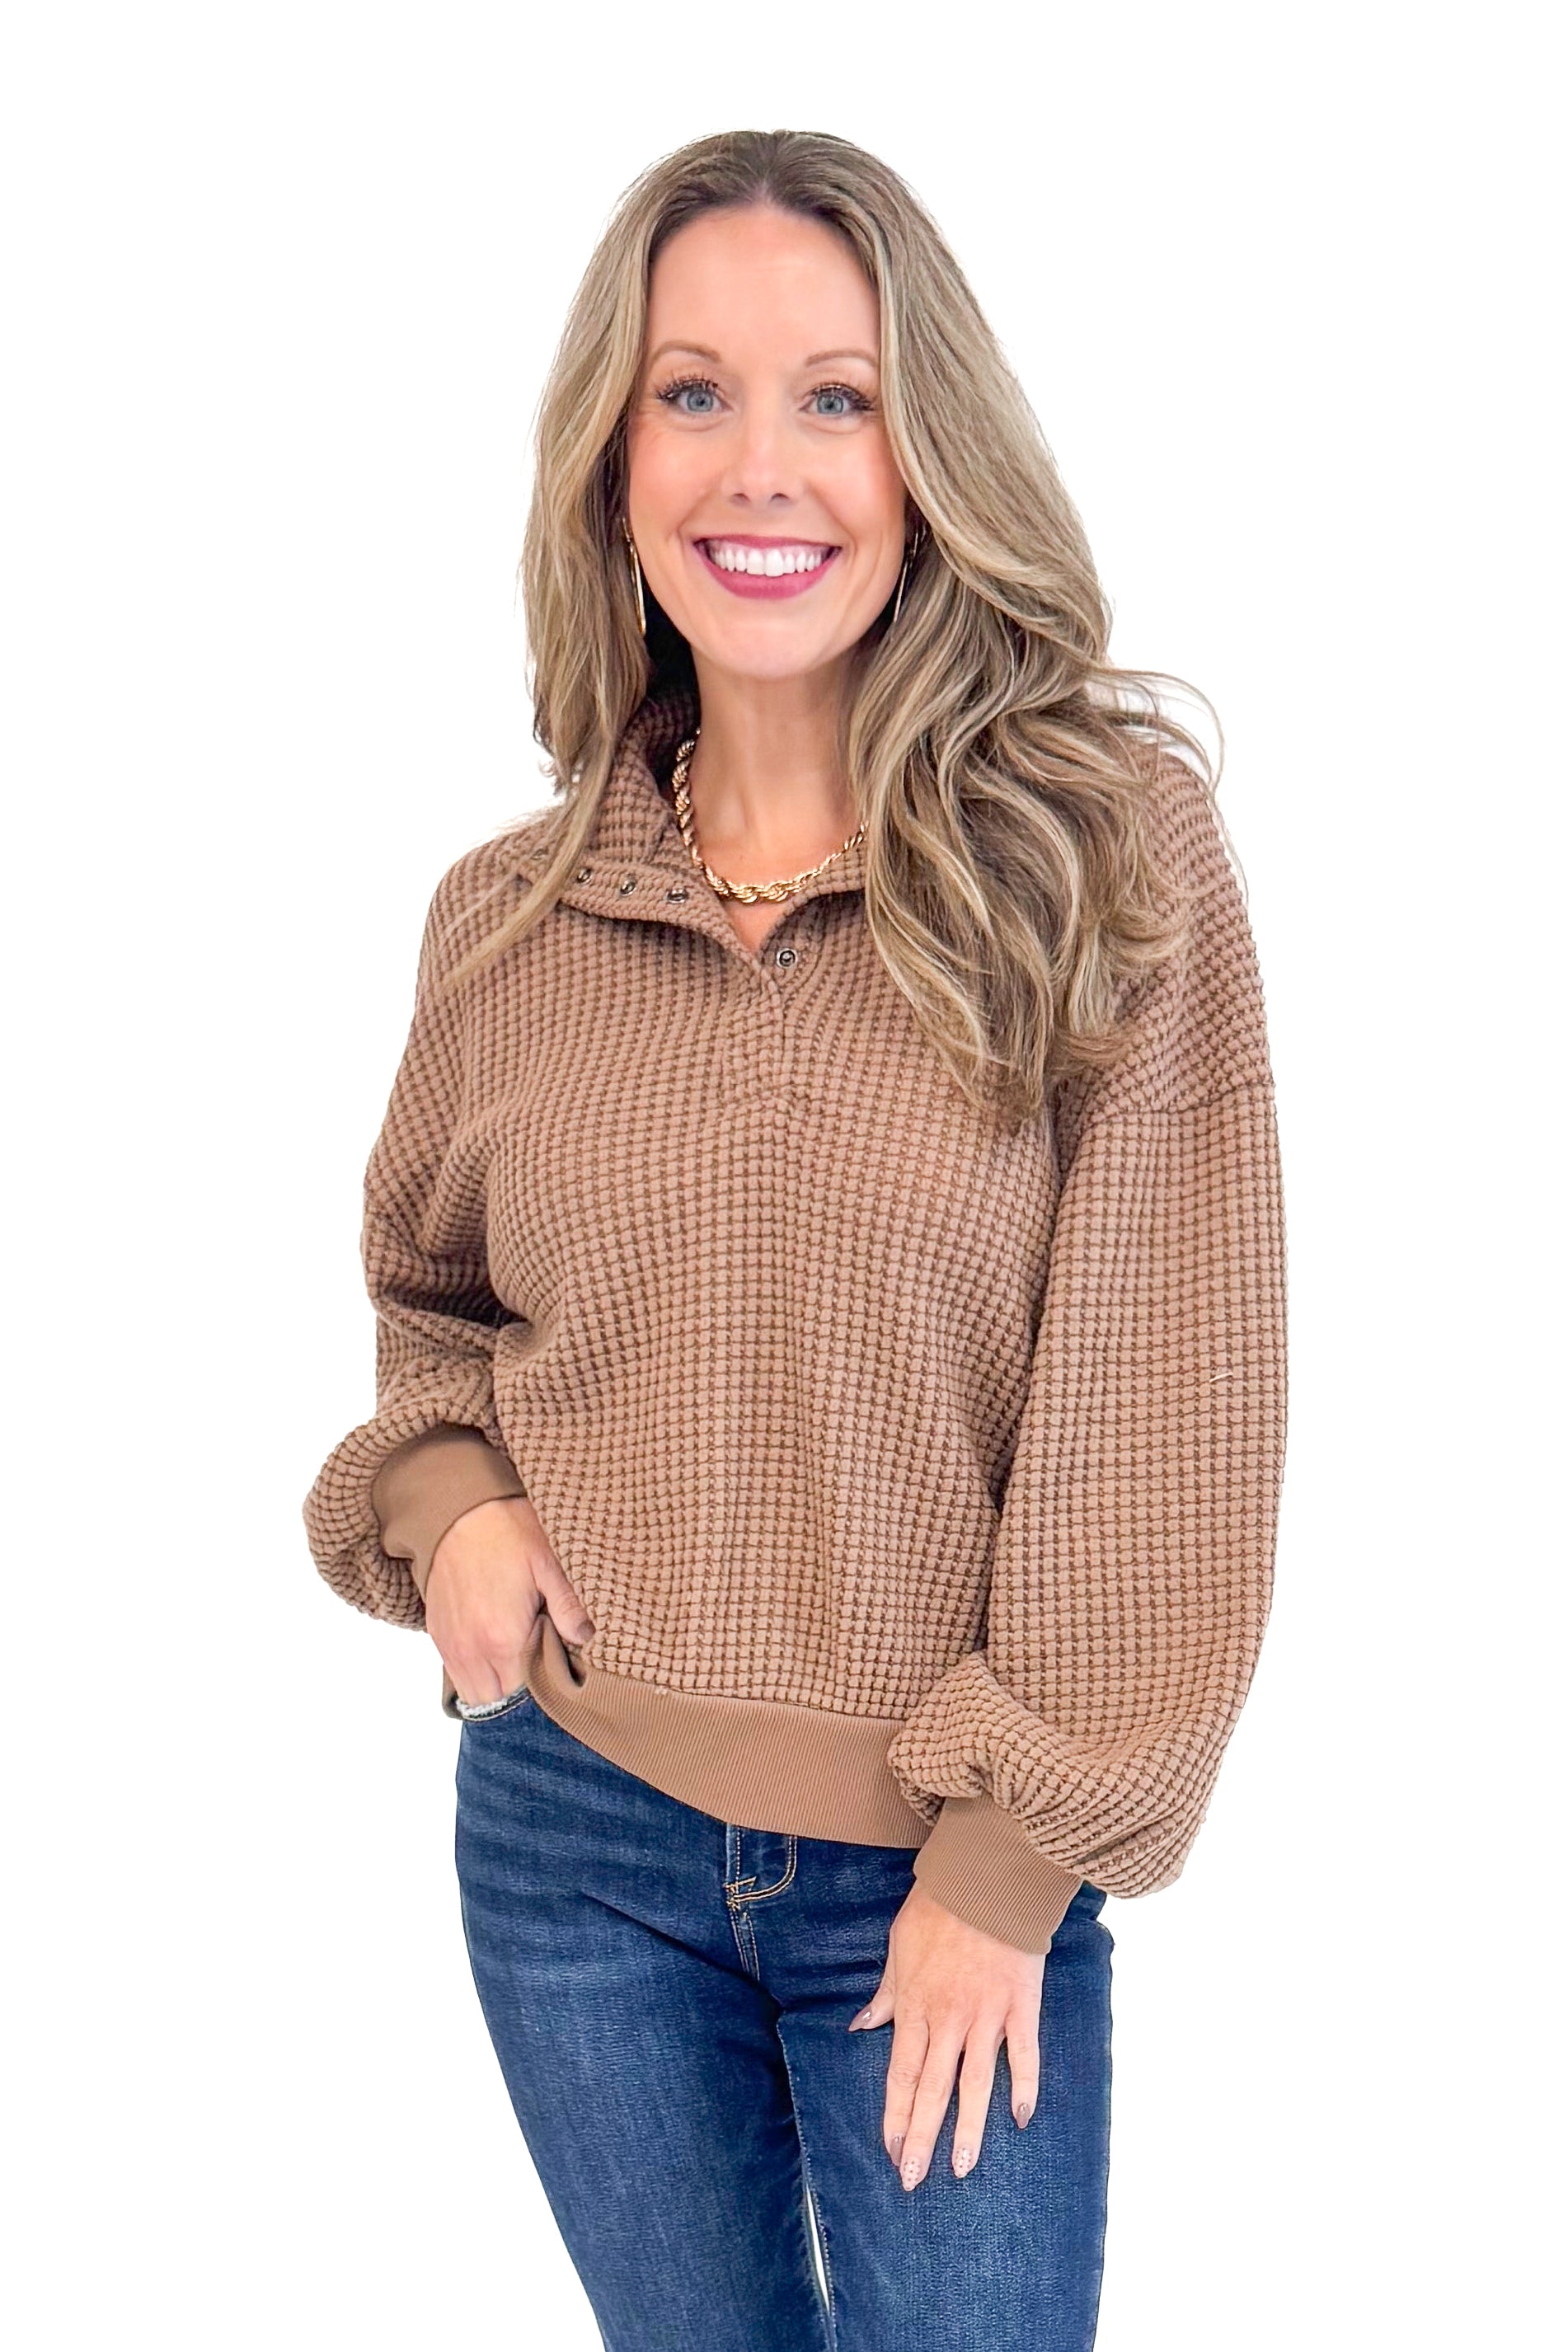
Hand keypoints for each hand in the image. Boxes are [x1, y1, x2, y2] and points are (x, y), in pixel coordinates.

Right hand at [423, 1495, 595, 1707]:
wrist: (458, 1508)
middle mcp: (472, 1650)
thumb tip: (588, 1639)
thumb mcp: (549, 1562)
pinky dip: (477, 1675)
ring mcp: (451, 1644)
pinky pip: (456, 1675)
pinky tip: (499, 1654)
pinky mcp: (439, 1634)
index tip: (563, 1676)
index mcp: (503, 1639)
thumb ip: (569, 1607)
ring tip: (524, 1665)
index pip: (525, 1696)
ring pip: (475, 1694)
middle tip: (547, 1671)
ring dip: (499, 1689)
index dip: (548, 1693)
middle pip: (499, 1702)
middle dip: (524, 1696)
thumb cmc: (508, 1530)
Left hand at [848, 1881, 1045, 2188]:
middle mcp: (950, 2019)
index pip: (901, 2074)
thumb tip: (861, 2026)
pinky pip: (1024, 2055)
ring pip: (976, 2084)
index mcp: (916, 2006)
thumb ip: (885, 1994)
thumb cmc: (937, 1908)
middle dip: (922, 2138)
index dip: (896, 2117)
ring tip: (962, 2168)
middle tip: (914, 2179)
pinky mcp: (1021, 2005)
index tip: (891, 2152)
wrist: (986, 1878)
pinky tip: (1020, 2118)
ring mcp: (988, 2015)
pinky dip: (1024, 2087)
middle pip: (933, 2090)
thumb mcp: (898, 1947)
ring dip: (968, 2129)